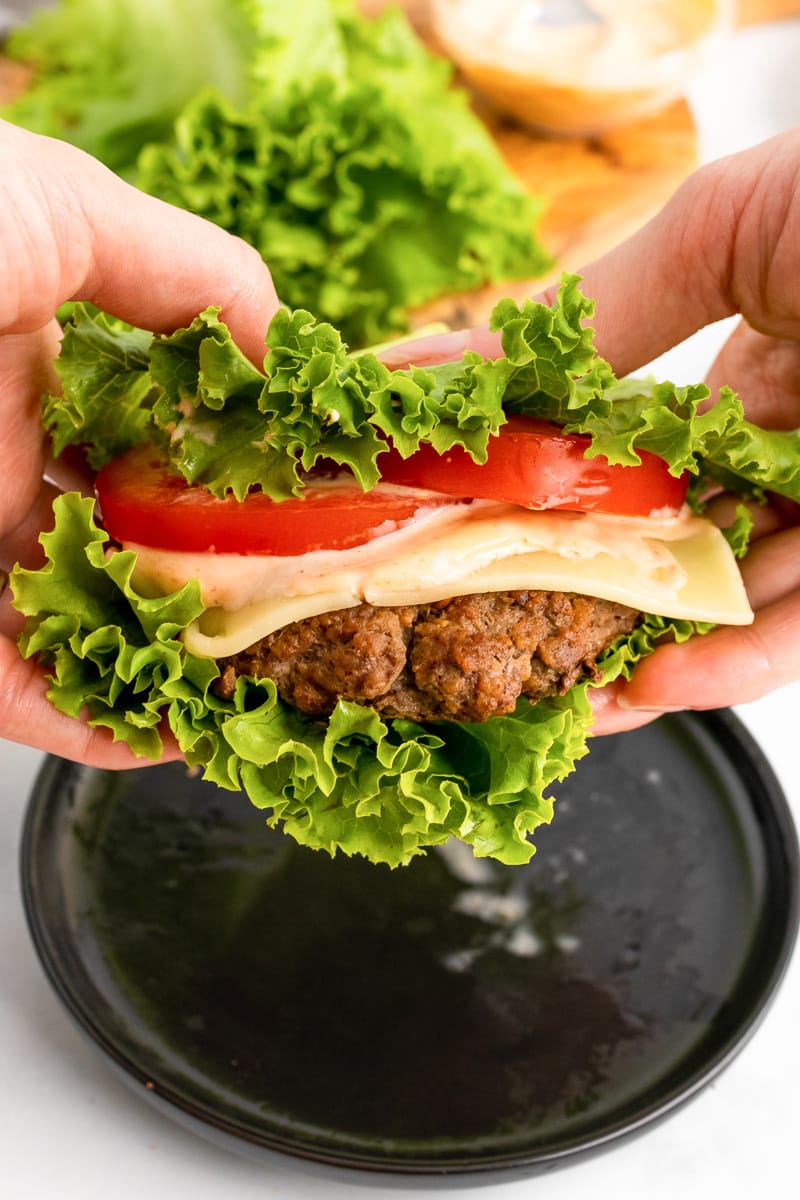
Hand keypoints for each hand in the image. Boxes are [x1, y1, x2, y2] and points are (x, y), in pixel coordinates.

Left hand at [0, 120, 279, 764]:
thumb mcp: (54, 208)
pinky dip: (94, 728)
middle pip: (134, 541)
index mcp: (31, 367)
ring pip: (86, 631)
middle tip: (304, 603)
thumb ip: (184, 268)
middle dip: (219, 575)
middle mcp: (2, 464)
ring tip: (258, 687)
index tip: (315, 493)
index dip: (242, 467)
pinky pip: (19, 695)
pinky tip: (166, 736)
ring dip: (170, 666)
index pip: (158, 433)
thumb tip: (289, 344)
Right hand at [383, 129, 799, 732]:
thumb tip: (462, 366)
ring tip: (572, 692)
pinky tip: (661, 680)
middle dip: (595, 598)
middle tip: (508, 637)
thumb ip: (599, 315)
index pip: (636, 469)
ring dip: (653, 654)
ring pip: (742, 605)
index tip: (480, 534)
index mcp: (754, 382)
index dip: (557, 505)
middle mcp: (797, 456)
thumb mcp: (722, 229)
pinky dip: (738, 659)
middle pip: (679, 551)